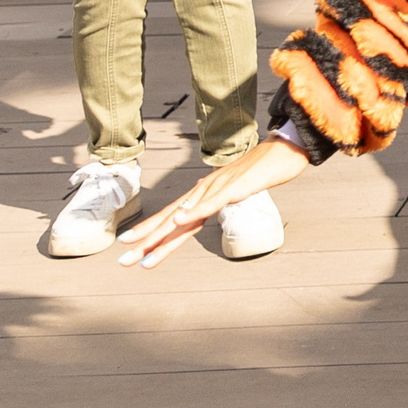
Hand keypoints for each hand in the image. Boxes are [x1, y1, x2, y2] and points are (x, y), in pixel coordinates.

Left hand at [115, 135, 311, 266]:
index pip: (173, 216)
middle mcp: (205, 190)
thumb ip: (221, 199)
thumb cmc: (264, 169)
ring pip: (185, 215)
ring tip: (140, 252)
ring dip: (161, 234)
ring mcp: (218, 187)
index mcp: (205, 193)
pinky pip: (212, 203)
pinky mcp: (234, 187)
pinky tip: (179, 222)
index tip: (130, 247)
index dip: (151, 231)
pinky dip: (194, 212)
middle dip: (145, 239)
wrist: (285, 148)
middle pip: (171, 218)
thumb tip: (208, 209)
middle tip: (122, 259)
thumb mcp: (238, 189)